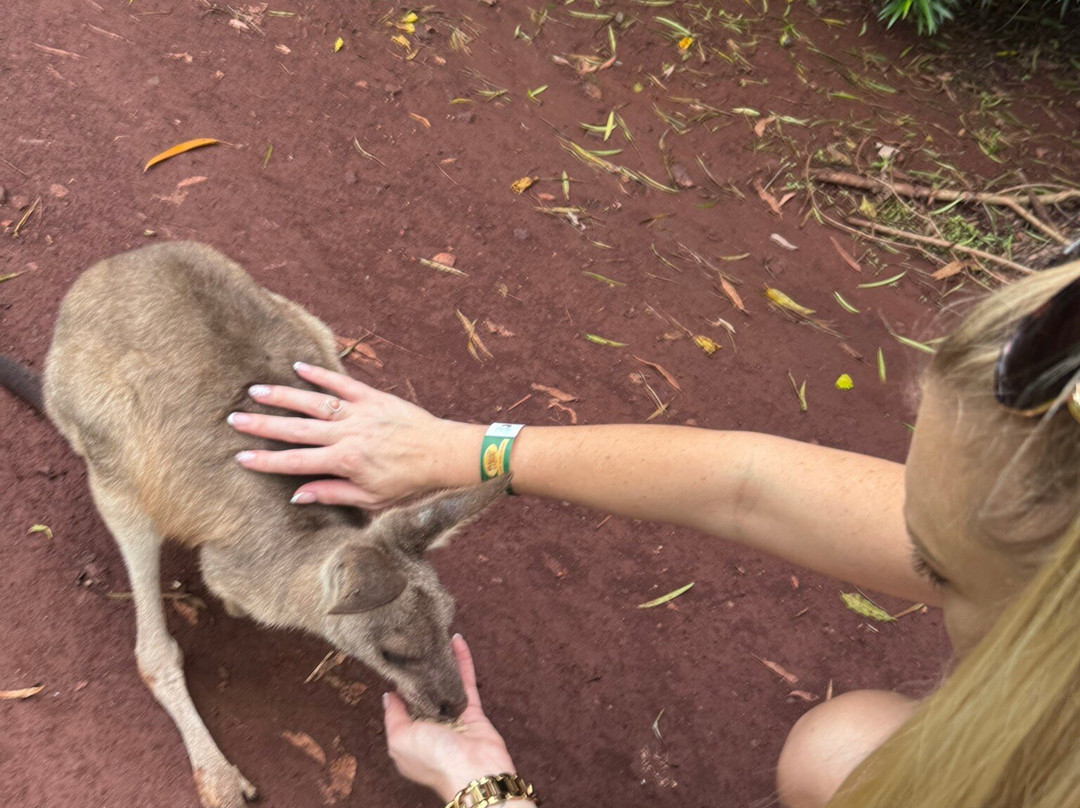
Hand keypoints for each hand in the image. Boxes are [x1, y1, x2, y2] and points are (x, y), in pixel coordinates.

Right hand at [228, 363, 481, 507]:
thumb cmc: (410, 482)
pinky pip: (342, 383)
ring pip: (314, 402)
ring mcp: (359, 413)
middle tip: (234, 419)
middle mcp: (347, 434)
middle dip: (263, 424)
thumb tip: (297, 494)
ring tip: (256, 390)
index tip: (240, 457)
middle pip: (297, 429)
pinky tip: (298, 368)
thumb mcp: (372, 499)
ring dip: (284, 396)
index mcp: (345, 461)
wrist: (444, 455)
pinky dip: (320, 375)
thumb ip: (333, 494)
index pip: (296, 462)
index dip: (266, 461)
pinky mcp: (373, 397)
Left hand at [384, 635, 517, 801]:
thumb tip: (388, 695)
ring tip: (433, 637)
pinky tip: (457, 641)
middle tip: (413, 643)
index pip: (400, 706)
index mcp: (409, 737)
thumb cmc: (435, 759)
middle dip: (420, 670)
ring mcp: (452, 717)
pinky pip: (466, 680)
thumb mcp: (400, 740)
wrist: (474, 771)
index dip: (397, 684)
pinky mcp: (472, 710)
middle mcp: (430, 726)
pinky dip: (462, 660)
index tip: (394, 659)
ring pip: (445, 682)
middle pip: (424, 692)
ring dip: (441, 660)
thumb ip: (393, 716)